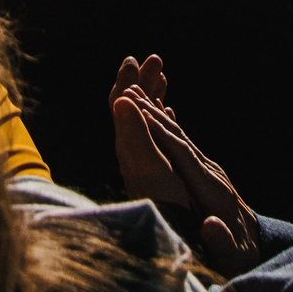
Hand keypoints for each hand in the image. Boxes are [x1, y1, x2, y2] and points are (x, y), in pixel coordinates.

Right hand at [107, 61, 261, 272]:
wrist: (260, 250)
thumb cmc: (241, 256)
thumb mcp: (233, 255)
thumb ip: (221, 241)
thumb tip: (210, 226)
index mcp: (212, 189)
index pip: (182, 154)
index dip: (159, 132)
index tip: (137, 113)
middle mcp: (211, 173)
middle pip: (179, 138)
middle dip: (153, 114)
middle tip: (127, 89)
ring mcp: (210, 171)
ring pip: (180, 137)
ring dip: (157, 115)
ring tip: (135, 92)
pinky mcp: (207, 174)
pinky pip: (183, 145)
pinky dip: (166, 127)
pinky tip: (157, 112)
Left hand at [109, 55, 185, 204]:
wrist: (171, 232)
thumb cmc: (163, 200)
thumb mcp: (149, 164)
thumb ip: (136, 132)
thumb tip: (121, 99)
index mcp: (128, 144)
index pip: (121, 104)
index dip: (127, 81)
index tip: (135, 60)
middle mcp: (132, 150)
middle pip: (131, 107)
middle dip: (142, 82)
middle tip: (155, 59)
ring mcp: (144, 159)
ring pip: (145, 119)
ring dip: (152, 95)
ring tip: (163, 76)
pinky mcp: (157, 169)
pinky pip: (156, 133)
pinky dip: (162, 115)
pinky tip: (169, 111)